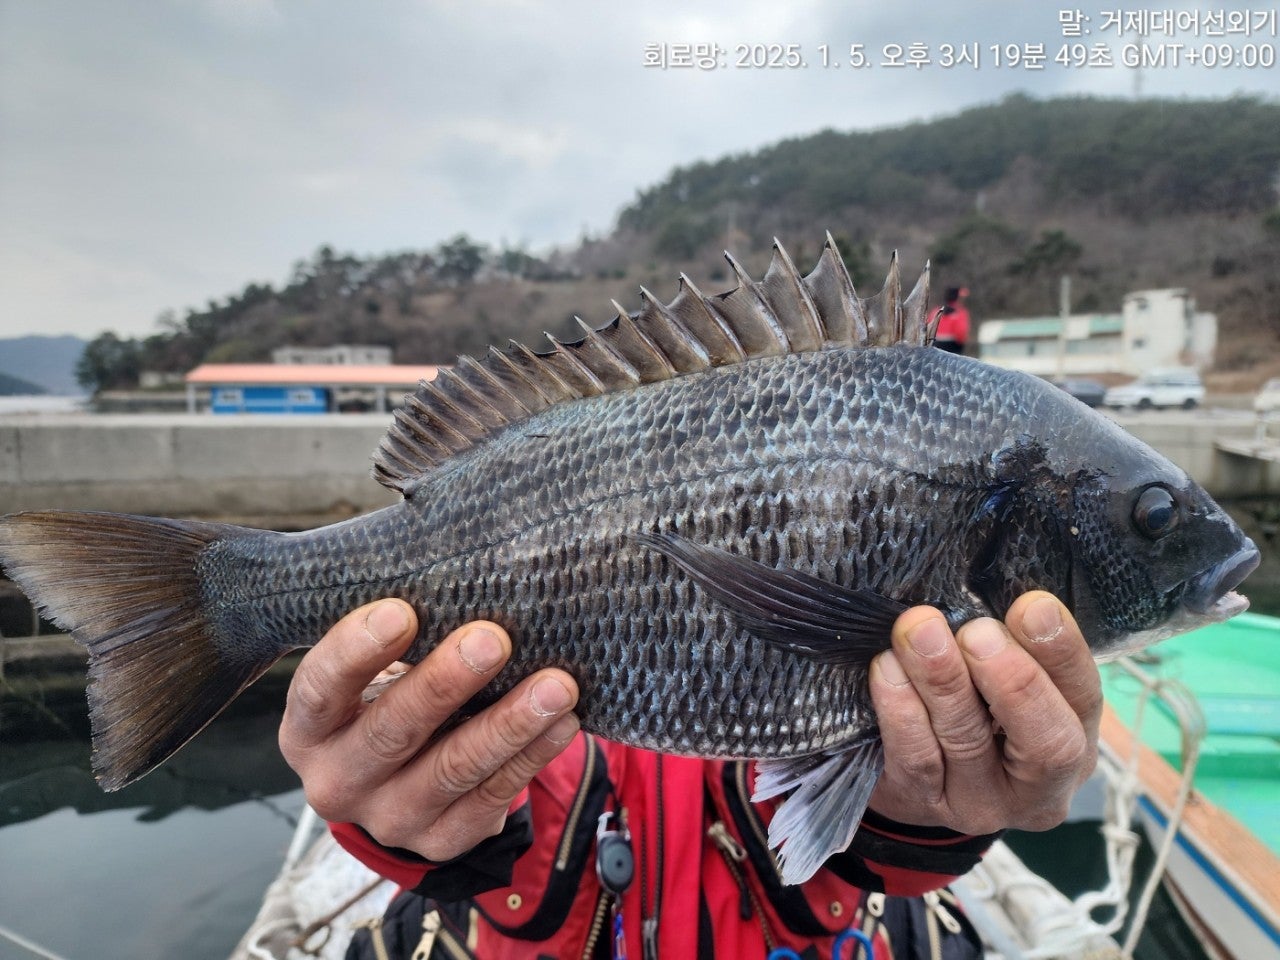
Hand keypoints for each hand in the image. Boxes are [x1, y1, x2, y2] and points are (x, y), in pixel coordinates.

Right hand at [279, 599, 580, 860]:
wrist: (407, 776)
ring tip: (556, 685)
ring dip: (509, 723)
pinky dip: (531, 756)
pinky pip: (492, 797)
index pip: (319, 688)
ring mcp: (389, 818)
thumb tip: (460, 574)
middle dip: (445, 682)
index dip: (356, 650)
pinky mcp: (442, 839)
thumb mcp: (377, 668)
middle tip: (493, 639)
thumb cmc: (392, 692)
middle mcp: (338, 781)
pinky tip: (563, 723)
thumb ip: (401, 632)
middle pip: (391, 731)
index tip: (401, 611)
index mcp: (308, 728)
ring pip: (453, 769)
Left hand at [868, 592, 1100, 834]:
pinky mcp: (924, 805)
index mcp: (1074, 739)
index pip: (1083, 696)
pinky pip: (914, 758)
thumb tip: (995, 589)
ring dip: (943, 681)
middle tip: (977, 632)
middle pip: (1044, 742)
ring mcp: (980, 804)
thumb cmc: (973, 707)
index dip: (1061, 652)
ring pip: (967, 742)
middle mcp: (1039, 786)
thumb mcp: (1004, 680)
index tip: (1033, 606)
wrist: (913, 777)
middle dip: (1013, 680)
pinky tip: (886, 668)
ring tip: (919, 631)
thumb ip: (1010, 643)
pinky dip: (900, 709)